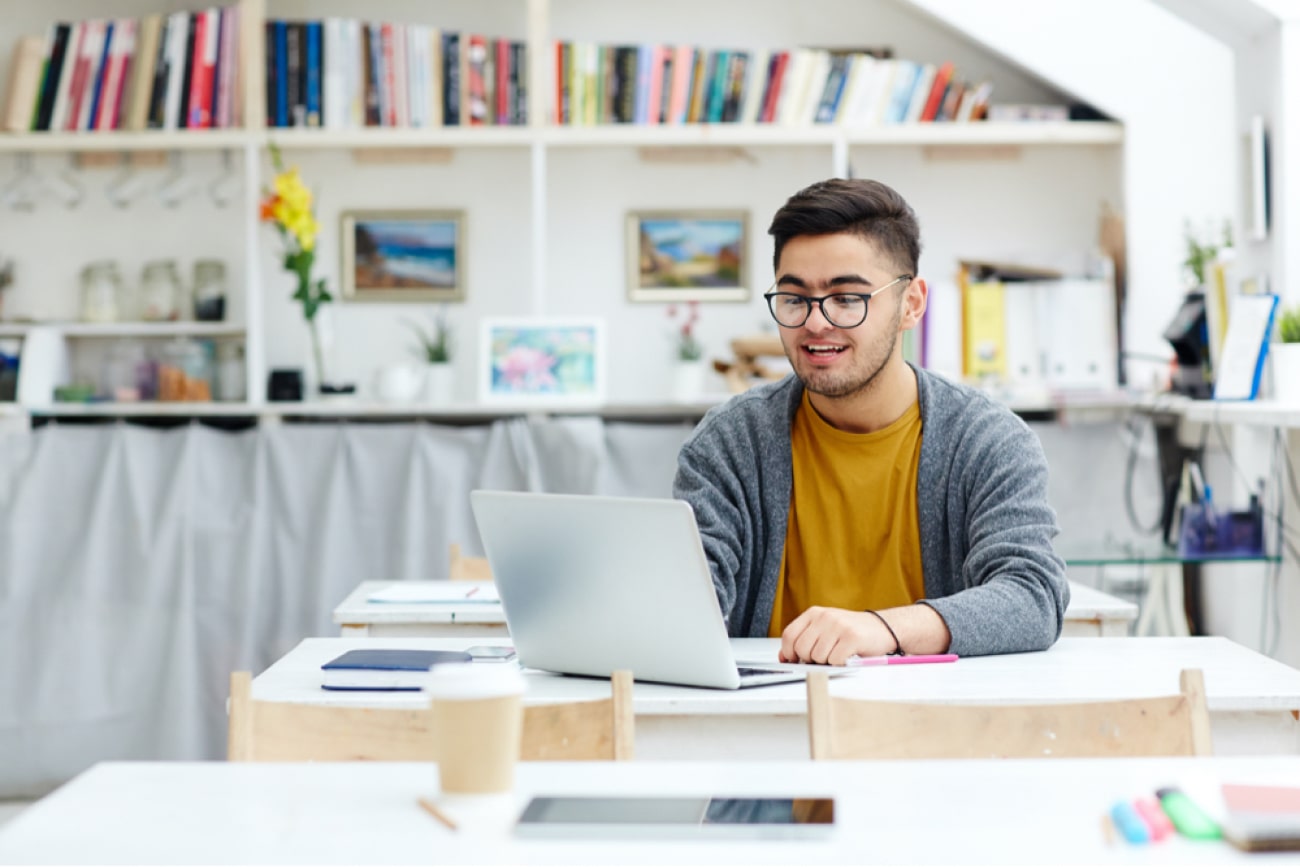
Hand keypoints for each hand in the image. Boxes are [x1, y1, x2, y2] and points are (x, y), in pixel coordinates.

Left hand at [778, 606, 895, 664]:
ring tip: (838, 653)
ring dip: (827, 662)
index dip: (788, 652)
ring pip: (818, 657)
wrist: (883, 628)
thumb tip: (784, 657)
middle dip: (810, 659)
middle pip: (801, 648)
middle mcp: (825, 617)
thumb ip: (804, 639)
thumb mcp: (824, 630)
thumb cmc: (851, 632)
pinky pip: (834, 660)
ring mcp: (838, 626)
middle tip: (824, 656)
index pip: (789, 635)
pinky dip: (840, 664)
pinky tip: (847, 656)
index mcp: (814, 613)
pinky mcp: (852, 637)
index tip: (794, 660)